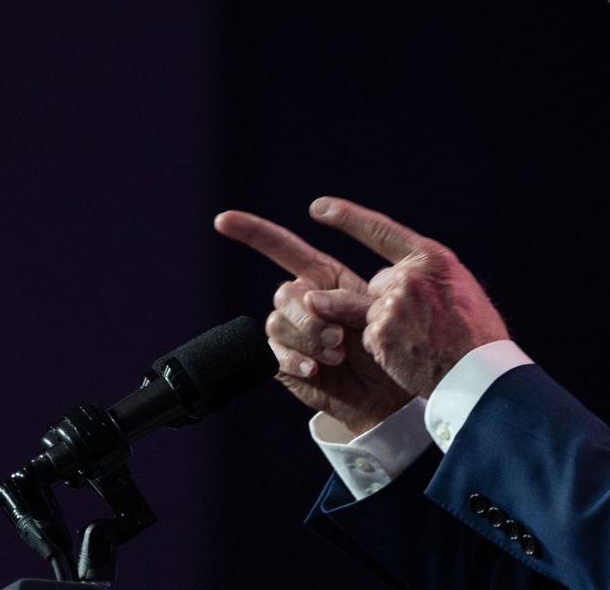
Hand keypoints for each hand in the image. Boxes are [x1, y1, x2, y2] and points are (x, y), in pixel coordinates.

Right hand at [213, 210, 411, 434]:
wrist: (385, 390)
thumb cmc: (385, 345)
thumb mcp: (374, 311)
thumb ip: (343, 298)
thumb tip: (311, 299)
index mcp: (322, 278)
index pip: (283, 247)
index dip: (253, 232)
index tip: (223, 220)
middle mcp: (302, 301)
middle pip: (284, 293)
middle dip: (310, 316)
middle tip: (340, 337)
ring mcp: (290, 331)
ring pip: (277, 322)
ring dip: (309, 340)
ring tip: (338, 354)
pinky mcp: (283, 360)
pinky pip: (273, 352)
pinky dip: (295, 359)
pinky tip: (315, 368)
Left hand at [309, 197, 509, 398]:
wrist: (479, 373)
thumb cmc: (476, 334)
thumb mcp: (460, 286)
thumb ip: (428, 275)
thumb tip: (399, 274)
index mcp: (432, 258)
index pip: (381, 231)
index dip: (346, 217)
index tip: (319, 207)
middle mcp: (408, 276)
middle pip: (379, 282)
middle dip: (391, 301)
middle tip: (426, 324)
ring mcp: (391, 305)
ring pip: (371, 311)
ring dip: (388, 326)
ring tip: (420, 341)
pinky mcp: (380, 334)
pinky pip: (371, 337)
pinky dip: (386, 348)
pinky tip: (411, 355)